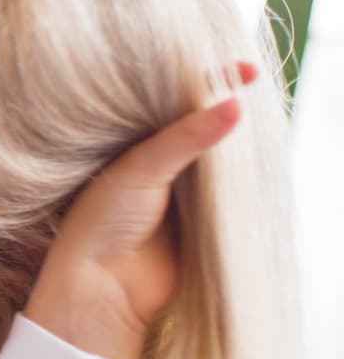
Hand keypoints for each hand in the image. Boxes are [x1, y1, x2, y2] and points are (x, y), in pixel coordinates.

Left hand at [20, 60, 257, 358]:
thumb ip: (186, 138)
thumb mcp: (141, 170)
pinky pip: (230, 191)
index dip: (208, 83)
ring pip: (219, 157)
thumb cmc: (102, 226)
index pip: (174, 103)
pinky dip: (243, 176)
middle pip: (201, 125)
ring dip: (237, 142)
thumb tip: (238, 105)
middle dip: (227, 106)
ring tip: (258, 116)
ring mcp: (180, 192)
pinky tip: (258, 159)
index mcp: (131, 147)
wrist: (101, 291)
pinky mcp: (202, 221)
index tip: (244, 68)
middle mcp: (156, 165)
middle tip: (255, 83)